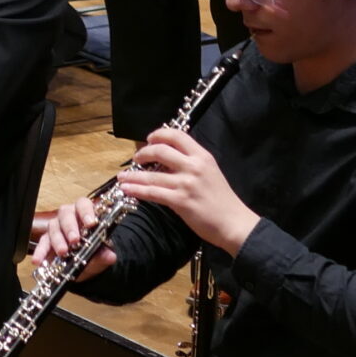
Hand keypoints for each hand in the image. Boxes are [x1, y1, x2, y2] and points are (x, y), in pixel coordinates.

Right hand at [29, 196, 119, 279]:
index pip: (84, 204)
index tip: (90, 223)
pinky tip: (39, 260)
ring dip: (57, 239)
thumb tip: (110, 255)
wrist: (84, 269)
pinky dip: (40, 251)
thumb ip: (104, 255)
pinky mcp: (47, 240)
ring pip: (53, 226)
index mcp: (85, 215)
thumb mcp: (100, 257)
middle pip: (66, 213)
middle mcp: (70, 218)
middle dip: (70, 227)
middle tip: (75, 240)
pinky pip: (42, 243)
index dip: (86, 211)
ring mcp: (57, 228)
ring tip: (62, 252)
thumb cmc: (93, 256)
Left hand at [116, 128, 259, 253]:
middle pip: (161, 150)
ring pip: (152, 174)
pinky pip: (152, 193)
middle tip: (136, 158)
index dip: (159, 134)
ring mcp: (186, 183)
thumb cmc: (223, 200)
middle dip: (143, 153)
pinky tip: (127, 189)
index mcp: (203, 156)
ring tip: (122, 177)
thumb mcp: (211, 172)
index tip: (149, 138)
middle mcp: (193, 166)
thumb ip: (192, 163)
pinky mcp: (180, 201)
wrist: (234, 222)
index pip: (177, 135)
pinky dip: (137, 190)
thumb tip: (169, 160)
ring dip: (133, 175)